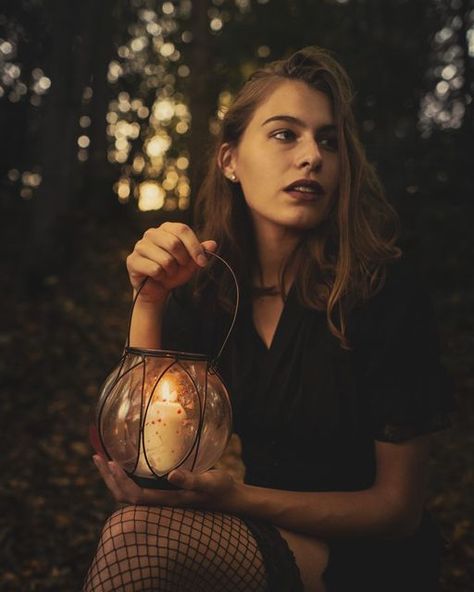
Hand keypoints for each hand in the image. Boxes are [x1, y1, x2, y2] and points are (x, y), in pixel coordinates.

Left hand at [92, 455, 237, 511]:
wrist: (230, 497)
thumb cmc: (220, 489)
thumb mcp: (210, 482)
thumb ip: (192, 480)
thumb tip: (171, 475)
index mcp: (166, 501)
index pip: (134, 496)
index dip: (120, 482)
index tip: (110, 462)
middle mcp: (159, 501)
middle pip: (124, 496)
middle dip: (108, 478)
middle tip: (96, 456)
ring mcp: (161, 496)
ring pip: (129, 491)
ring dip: (113, 477)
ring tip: (103, 457)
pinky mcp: (165, 489)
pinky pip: (138, 484)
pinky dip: (126, 473)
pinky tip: (127, 460)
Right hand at [126, 222, 216, 303]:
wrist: (157, 288)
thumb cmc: (174, 271)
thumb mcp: (191, 263)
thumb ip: (201, 252)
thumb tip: (213, 244)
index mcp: (166, 228)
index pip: (182, 229)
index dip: (194, 247)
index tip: (202, 262)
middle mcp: (151, 233)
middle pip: (174, 243)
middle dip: (182, 261)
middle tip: (180, 267)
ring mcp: (140, 246)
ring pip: (165, 259)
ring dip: (171, 271)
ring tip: (167, 272)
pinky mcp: (132, 260)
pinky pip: (154, 269)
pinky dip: (160, 277)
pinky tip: (157, 277)